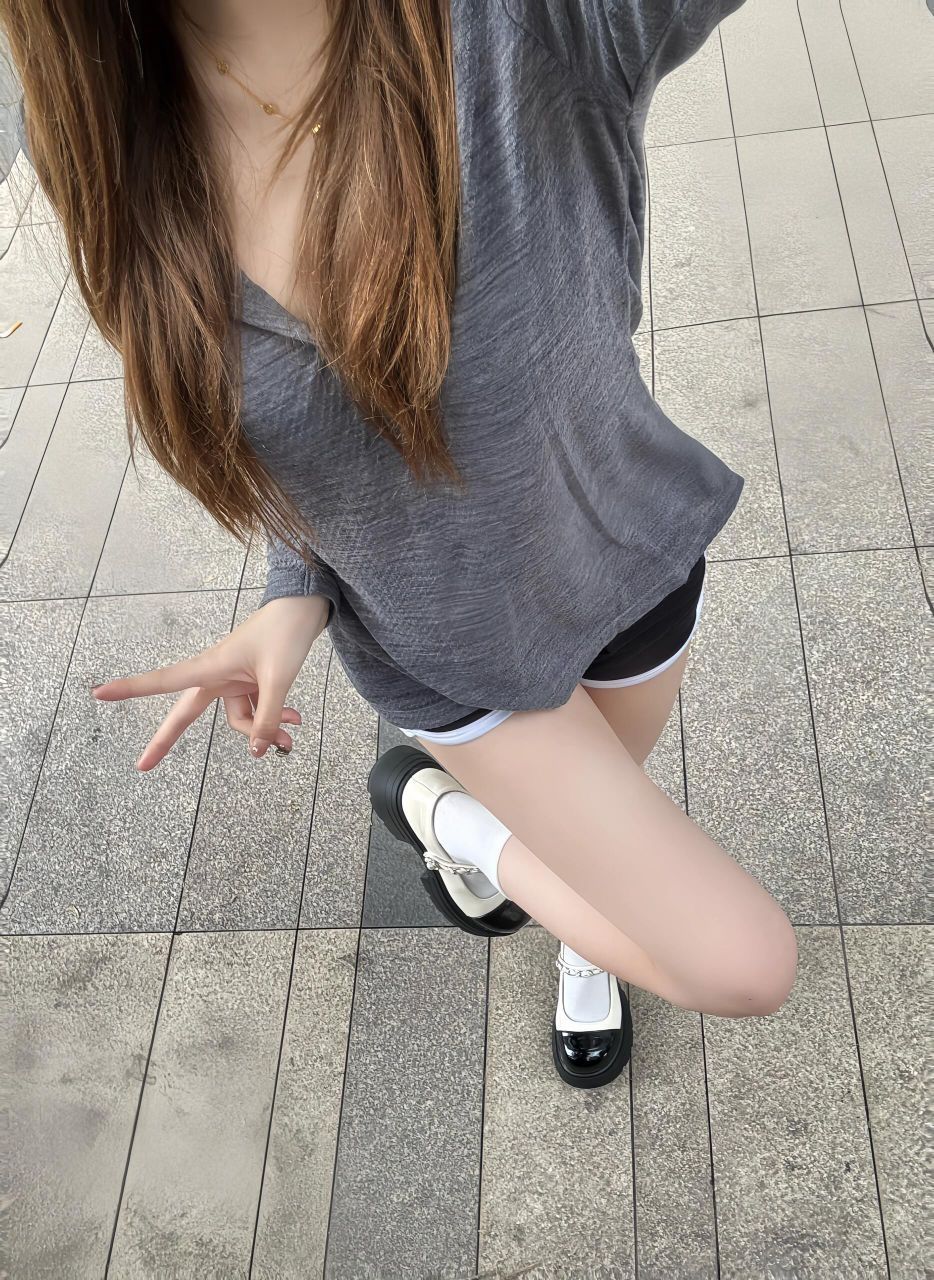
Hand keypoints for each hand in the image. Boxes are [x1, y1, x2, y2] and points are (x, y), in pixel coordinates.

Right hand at [90, 595, 329, 770]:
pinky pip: (256, 710)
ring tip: (292, 730)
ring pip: (238, 718)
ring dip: (263, 728)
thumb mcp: (277, 680)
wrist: (305, 610)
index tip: (99, 692)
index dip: (131, 689)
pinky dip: (274, 717)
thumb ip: (267, 718)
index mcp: (209, 667)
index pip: (163, 682)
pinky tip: (295, 718)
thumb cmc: (284, 635)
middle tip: (142, 767)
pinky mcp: (251, 682)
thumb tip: (256, 751)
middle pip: (187, 714)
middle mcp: (216, 675)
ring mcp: (234, 680)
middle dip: (170, 739)